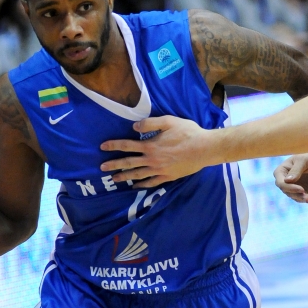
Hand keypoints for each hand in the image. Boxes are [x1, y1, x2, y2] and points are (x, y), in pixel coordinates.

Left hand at [100, 116, 217, 186]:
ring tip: (115, 179)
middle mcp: (152, 160)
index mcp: (150, 145)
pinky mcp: (168, 177)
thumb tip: (134, 127)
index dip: (114, 146)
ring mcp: (159, 170)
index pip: (127, 146)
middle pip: (129, 163)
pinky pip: (151, 183)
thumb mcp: (169, 121)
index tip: (102, 147)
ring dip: (125, 176)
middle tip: (102, 169)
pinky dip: (142, 185)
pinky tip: (135, 187)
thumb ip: (150, 123)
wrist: (204, 149)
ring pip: (138, 174)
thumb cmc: (188, 132)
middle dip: (114, 165)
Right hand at [273, 152, 307, 203]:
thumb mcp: (303, 161)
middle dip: (299, 196)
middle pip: (288, 193)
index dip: (290, 188)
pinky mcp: (303, 192)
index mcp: (281, 171)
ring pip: (298, 198)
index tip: (301, 189)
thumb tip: (287, 181)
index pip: (281, 183)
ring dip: (307, 199)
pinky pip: (307, 198)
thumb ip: (295, 170)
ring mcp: (294, 188)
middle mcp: (285, 182)